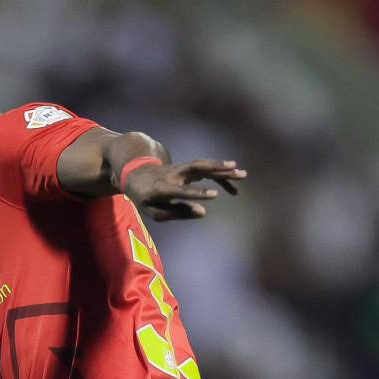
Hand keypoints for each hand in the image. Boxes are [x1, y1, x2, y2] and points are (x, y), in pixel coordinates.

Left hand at [123, 158, 245, 221]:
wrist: (136, 174)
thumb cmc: (145, 198)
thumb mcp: (155, 211)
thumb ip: (178, 212)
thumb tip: (203, 212)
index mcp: (161, 188)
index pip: (181, 191)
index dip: (198, 193)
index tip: (215, 196)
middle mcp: (173, 174)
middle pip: (197, 167)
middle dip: (217, 168)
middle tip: (236, 170)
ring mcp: (180, 169)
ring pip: (204, 166)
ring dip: (223, 169)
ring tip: (243, 174)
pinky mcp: (186, 168)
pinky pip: (205, 171)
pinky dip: (219, 177)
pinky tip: (233, 187)